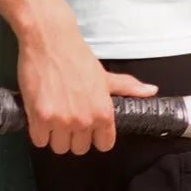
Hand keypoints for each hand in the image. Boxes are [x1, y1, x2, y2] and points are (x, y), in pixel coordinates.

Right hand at [16, 8, 155, 153]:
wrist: (51, 41)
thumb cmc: (78, 58)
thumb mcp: (106, 76)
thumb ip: (128, 87)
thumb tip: (151, 91)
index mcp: (103, 113)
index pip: (104, 145)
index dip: (96, 137)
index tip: (89, 128)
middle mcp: (84, 120)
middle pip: (79, 148)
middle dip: (74, 136)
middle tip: (69, 118)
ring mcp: (61, 121)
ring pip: (59, 147)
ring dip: (56, 136)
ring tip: (55, 117)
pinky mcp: (39, 118)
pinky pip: (39, 140)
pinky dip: (39, 132)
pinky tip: (42, 116)